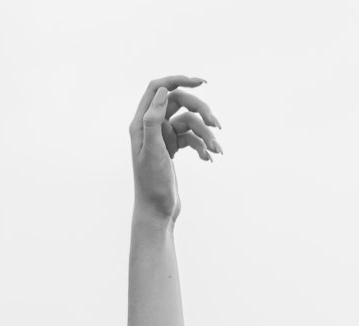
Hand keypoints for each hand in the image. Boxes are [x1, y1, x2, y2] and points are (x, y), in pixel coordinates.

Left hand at [129, 75, 220, 223]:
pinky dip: (202, 146)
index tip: (201, 82)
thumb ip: (154, 120)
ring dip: (205, 133)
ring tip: (217, 149)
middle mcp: (151, 127)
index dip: (178, 80)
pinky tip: (208, 158)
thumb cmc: (151, 185)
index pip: (158, 88)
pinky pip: (192, 138)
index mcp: (141, 124)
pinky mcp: (173, 149)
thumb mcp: (152, 151)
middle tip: (216, 125)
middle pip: (179, 103)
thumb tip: (163, 90)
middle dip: (200, 112)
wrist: (156, 213)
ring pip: (189, 122)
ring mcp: (163, 137)